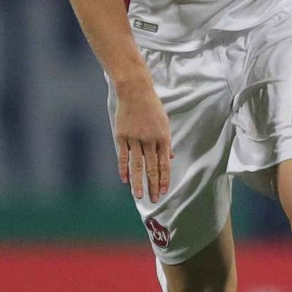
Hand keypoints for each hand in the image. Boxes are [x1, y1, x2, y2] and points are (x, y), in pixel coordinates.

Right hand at [115, 78, 172, 200]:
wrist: (136, 92)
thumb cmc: (152, 108)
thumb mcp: (164, 124)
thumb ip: (166, 142)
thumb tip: (169, 157)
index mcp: (163, 138)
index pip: (164, 163)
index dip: (164, 178)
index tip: (164, 191)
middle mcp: (150, 141)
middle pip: (152, 168)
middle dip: (153, 185)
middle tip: (154, 199)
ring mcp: (135, 139)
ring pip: (137, 165)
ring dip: (138, 182)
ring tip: (139, 196)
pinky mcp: (121, 136)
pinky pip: (123, 156)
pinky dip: (123, 169)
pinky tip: (125, 181)